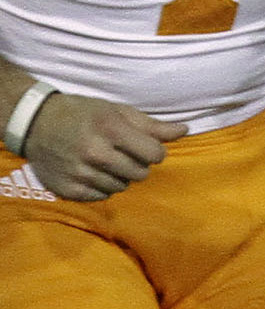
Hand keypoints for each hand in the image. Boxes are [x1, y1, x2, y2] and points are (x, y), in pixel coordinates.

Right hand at [17, 92, 184, 200]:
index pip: (155, 154)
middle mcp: (94, 152)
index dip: (154, 151)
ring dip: (119, 177)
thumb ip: (152, 125)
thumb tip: (185, 131)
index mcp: (110, 129)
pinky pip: (101, 197)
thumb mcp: (116, 111)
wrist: (34, 122)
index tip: (144, 146)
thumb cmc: (82, 114)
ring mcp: (79, 172)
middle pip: (140, 174)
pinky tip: (91, 172)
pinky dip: (101, 187)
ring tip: (104, 162)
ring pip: (121, 187)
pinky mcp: (67, 188)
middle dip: (137, 165)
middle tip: (121, 153)